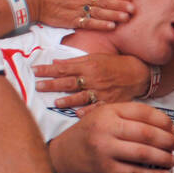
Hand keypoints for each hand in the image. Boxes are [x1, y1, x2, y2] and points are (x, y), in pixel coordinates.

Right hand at [24, 0, 133, 31]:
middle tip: (133, 9)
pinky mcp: (70, 20)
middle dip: (120, 5)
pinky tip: (112, 26)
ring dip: (114, 15)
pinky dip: (101, 25)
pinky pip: (88, 23)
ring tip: (126, 17)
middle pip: (104, 0)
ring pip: (99, 12)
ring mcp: (75, 8)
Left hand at [33, 53, 151, 107]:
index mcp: (88, 66)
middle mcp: (93, 79)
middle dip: (52, 84)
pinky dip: (88, 111)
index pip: (63, 68)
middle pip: (69, 82)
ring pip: (81, 96)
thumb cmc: (116, 64)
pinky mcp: (109, 102)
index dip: (48, 69)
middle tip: (38, 86)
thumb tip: (55, 63)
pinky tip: (78, 114)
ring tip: (55, 102)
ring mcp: (101, 91)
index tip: (34, 70)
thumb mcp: (96, 58)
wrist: (139, 74)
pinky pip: (97, 108)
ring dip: (67, 100)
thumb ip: (75, 62)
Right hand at [48, 102, 173, 172]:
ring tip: (173, 160)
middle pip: (147, 133)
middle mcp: (106, 128)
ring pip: (144, 153)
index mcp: (108, 111)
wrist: (61, 157)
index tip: (173, 129)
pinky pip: (136, 172)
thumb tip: (164, 127)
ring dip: (164, 158)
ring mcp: (105, 149)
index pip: (144, 112)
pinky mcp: (106, 169)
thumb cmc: (86, 136)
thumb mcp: (102, 117)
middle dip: (168, 140)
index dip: (164, 121)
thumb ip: (128, 117)